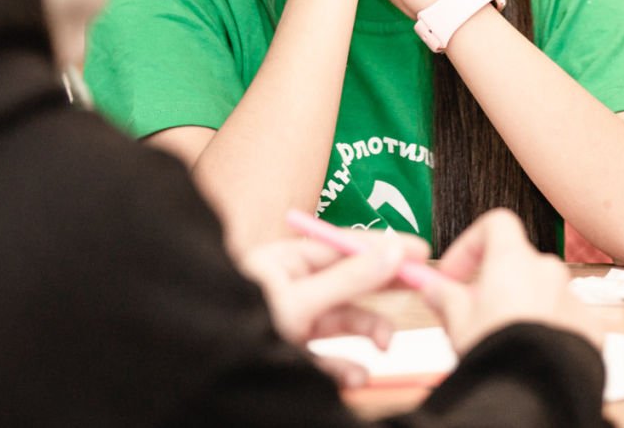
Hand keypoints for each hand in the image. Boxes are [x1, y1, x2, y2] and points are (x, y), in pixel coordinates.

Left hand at [240, 231, 429, 385]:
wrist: (204, 368)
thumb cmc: (237, 323)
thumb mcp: (299, 300)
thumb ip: (349, 279)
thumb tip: (393, 252)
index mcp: (287, 261)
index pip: (344, 247)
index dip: (383, 248)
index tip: (419, 251)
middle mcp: (292, 288)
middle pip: (351, 281)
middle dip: (383, 290)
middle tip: (419, 288)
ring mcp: (294, 322)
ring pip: (345, 321)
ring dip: (369, 332)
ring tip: (384, 344)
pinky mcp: (294, 354)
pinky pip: (329, 356)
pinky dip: (346, 366)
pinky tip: (355, 376)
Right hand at [417, 209, 601, 353]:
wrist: (536, 392)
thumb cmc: (498, 354)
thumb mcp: (456, 322)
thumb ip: (443, 295)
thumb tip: (432, 287)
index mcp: (514, 259)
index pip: (495, 225)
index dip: (470, 245)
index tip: (454, 274)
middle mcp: (548, 271)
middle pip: (517, 264)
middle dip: (494, 284)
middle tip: (472, 315)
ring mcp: (572, 297)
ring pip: (541, 292)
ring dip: (521, 307)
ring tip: (500, 340)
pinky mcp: (589, 327)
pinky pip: (564, 318)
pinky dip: (546, 328)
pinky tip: (529, 352)